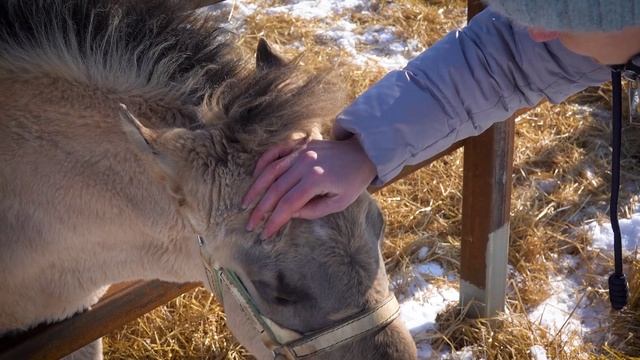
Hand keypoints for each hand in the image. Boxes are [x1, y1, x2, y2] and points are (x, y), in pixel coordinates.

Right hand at [242, 136, 375, 238]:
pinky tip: (254, 175)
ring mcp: (300, 152)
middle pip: (275, 189)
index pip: (288, 204)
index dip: (275, 220)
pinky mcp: (298, 144)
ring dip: (256, 187)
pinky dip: (262, 162)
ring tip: (245, 203)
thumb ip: (314, 211)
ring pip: (270, 170)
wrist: (362, 152)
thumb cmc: (352, 181)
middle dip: (260, 209)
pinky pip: (275, 151)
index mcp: (316, 179)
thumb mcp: (339, 203)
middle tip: (249, 224)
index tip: (265, 233)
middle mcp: (305, 164)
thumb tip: (290, 214)